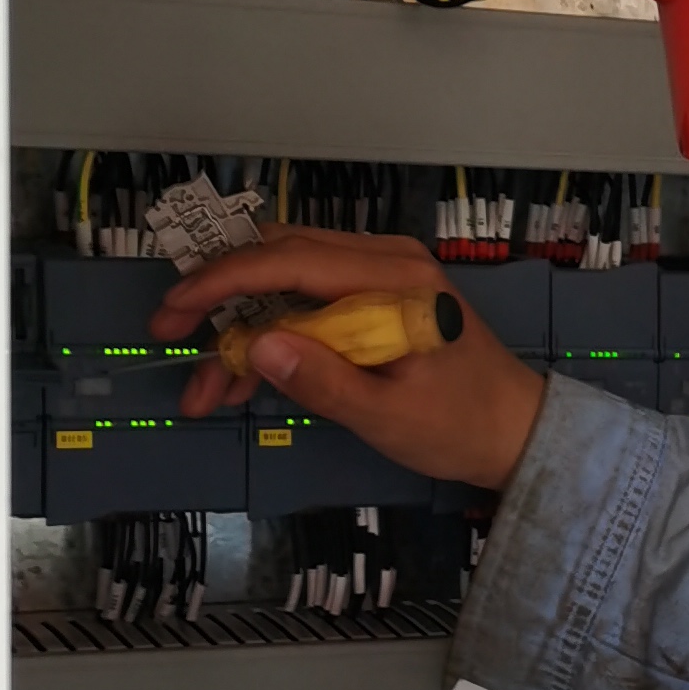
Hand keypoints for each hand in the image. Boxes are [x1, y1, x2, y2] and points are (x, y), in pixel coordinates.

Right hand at [150, 230, 548, 491]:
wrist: (518, 432)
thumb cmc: (462, 425)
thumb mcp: (387, 415)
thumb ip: (322, 380)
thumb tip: (255, 346)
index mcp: (393, 279)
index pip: (289, 259)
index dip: (221, 282)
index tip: (173, 312)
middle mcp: (385, 261)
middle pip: (279, 257)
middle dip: (218, 299)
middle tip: (169, 337)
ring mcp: (380, 276)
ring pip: (285, 282)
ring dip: (241, 328)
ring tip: (206, 390)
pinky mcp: (374, 299)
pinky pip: (308, 302)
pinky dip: (272, 337)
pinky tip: (242, 382)